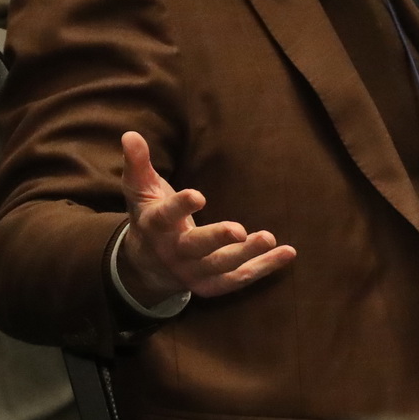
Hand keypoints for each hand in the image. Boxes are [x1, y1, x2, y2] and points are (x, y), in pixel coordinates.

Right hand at [115, 131, 295, 307]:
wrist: (147, 266)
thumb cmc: (149, 217)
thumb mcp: (139, 190)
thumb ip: (137, 164)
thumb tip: (130, 135)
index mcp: (155, 227)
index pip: (165, 217)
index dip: (181, 207)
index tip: (199, 195)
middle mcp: (173, 253)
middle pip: (196, 248)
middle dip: (217, 239)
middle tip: (240, 230)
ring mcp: (193, 273)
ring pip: (221, 266)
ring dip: (247, 254)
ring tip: (269, 238)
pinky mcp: (212, 284)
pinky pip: (239, 278)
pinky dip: (264, 267)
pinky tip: (287, 253)